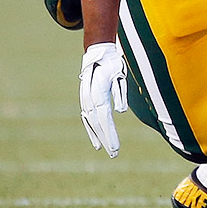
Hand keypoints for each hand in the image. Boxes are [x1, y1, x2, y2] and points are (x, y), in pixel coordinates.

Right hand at [80, 42, 126, 156]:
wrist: (98, 54)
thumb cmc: (112, 65)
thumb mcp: (119, 76)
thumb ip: (120, 93)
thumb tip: (120, 111)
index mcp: (98, 94)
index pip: (105, 119)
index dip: (110, 134)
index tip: (115, 146)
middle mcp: (90, 99)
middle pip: (98, 124)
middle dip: (106, 139)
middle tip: (114, 153)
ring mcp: (86, 100)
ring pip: (91, 123)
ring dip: (98, 137)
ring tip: (105, 149)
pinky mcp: (86, 100)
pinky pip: (88, 119)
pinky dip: (92, 130)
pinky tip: (97, 140)